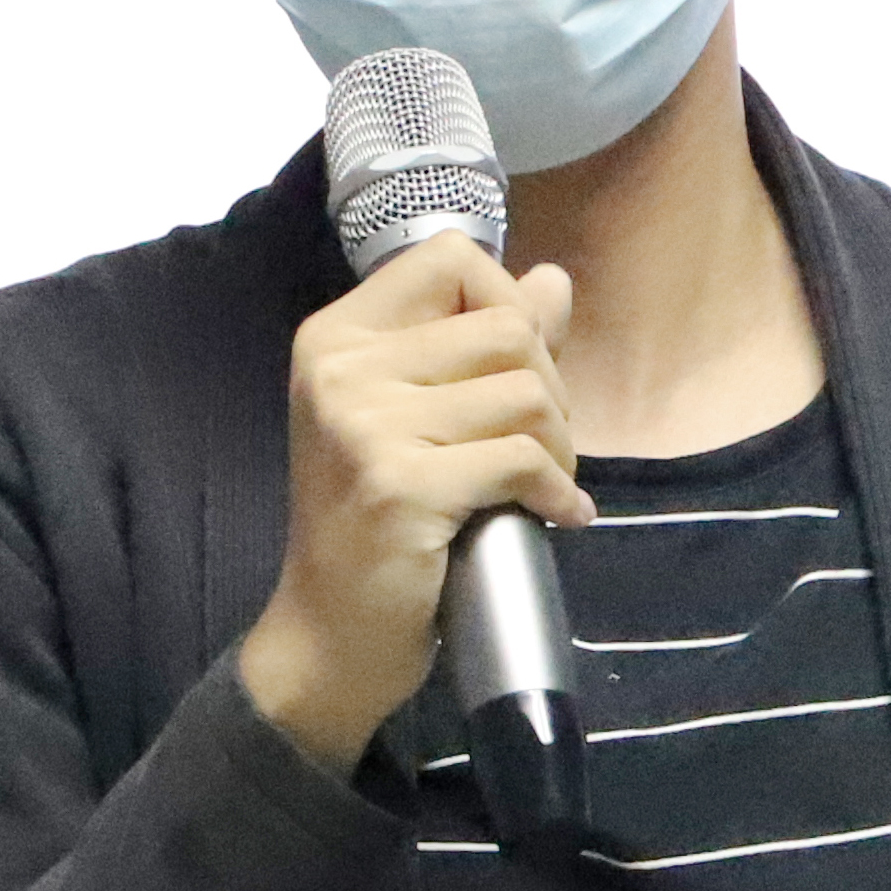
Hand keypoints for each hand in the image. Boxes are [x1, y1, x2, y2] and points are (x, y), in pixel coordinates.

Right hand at [236, 231, 591, 773]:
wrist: (330, 634)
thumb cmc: (376, 524)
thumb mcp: (418, 418)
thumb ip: (483, 345)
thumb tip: (552, 280)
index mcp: (337, 337)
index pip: (449, 257)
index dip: (507, 299)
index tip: (519, 365)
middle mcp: (341, 368)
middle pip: (506, 326)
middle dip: (551, 387)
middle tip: (543, 445)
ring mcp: (365, 426)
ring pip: (526, 392)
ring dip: (560, 445)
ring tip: (545, 485)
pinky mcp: (401, 485)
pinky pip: (523, 459)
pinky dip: (558, 491)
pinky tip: (557, 515)